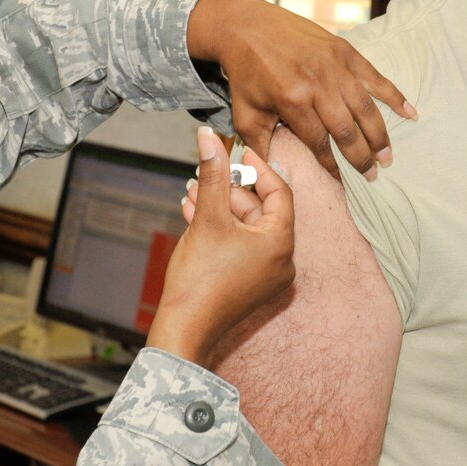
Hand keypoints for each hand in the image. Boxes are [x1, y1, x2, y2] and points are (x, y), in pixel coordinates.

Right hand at [146, 127, 294, 368]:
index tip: (239, 151)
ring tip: (193, 193)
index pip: (279, 191)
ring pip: (247, 228)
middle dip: (231, 189)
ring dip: (221, 208)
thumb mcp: (207, 218)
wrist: (185, 329)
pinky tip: (194, 215)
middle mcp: (281, 260)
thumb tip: (208, 137)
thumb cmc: (200, 280)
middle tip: (207, 173)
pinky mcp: (250, 284)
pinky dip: (222, 230)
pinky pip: (241, 246)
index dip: (258, 168)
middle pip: (262, 209)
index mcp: (280, 243)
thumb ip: (212, 174)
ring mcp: (266, 275)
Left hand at [186, 0, 414, 179]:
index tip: (342, 181)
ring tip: (388, 156)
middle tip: (373, 174)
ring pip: (365, 108)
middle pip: (348, 129)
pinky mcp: (344, 51)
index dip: (333, 165)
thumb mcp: (245, 114)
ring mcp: (335, 66)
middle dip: (362, 156)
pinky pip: (375, 76)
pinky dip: (394, 95)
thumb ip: (260, 146)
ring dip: (380, 134)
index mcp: (293, 102)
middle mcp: (318, 85)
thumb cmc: (246, 74)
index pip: (320, 143)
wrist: (247, 26)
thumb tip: (271, 174)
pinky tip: (410, 112)